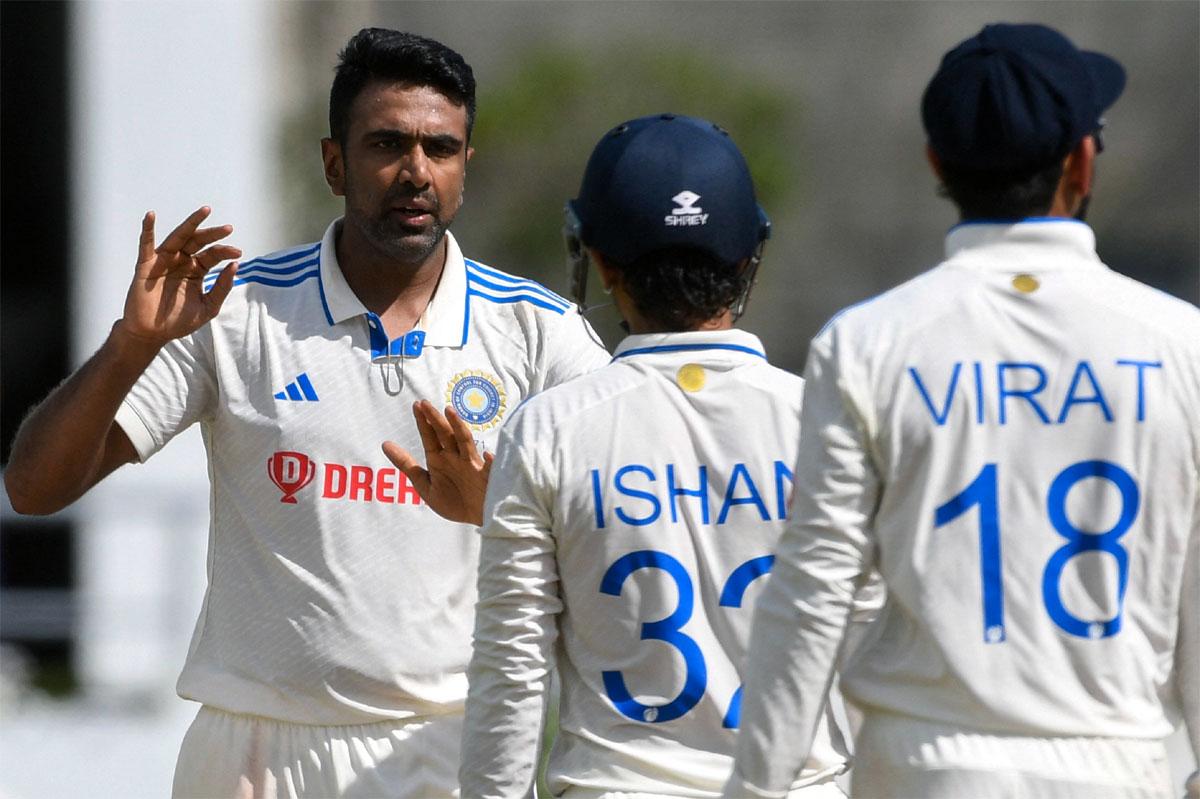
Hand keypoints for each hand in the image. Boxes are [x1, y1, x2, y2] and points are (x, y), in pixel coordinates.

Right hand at [118, 206, 240, 346]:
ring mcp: (164, 261)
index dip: (225, 252)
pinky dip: (147, 229)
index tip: (238, 253)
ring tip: (205, 211)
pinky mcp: (146, 265)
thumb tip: (236, 266)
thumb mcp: (208, 307)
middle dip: (213, 234)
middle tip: (228, 228)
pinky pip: (146, 245)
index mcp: (197, 270)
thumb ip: (222, 288)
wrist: (153, 333)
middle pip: (198, 242)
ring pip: (179, 238)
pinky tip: (151, 215)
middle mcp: (182, 262)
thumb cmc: (179, 321)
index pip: (212, 255)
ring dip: (191, 223)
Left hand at [383, 400, 493, 525]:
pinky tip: (487, 455)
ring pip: (464, 441)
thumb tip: (385, 444)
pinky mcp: (487, 477)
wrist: (478, 517)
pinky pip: (489, 468)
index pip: (429, 437)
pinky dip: (489, 461)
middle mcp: (455, 457)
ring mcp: (471, 464)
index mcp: (439, 459)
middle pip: (445, 434)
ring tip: (450, 412)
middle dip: (435, 419)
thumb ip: (406, 465)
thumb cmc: (454, 501)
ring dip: (458, 427)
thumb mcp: (425, 485)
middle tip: (424, 403)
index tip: (415, 405)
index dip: (423, 422)